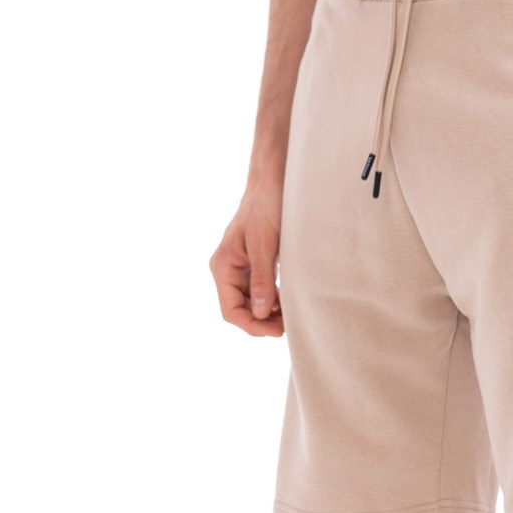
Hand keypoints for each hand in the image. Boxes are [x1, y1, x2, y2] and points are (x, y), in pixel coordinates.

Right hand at [209, 181, 284, 337]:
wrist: (272, 182)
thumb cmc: (266, 207)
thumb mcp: (265, 245)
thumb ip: (262, 280)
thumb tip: (262, 313)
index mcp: (223, 266)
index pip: (231, 310)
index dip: (252, 325)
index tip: (276, 331)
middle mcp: (228, 270)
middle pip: (240, 310)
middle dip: (262, 321)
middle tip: (288, 327)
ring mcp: (240, 268)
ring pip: (252, 303)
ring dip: (269, 313)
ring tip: (290, 316)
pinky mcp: (254, 264)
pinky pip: (260, 291)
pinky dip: (273, 300)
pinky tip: (288, 302)